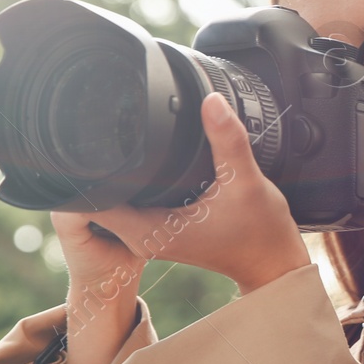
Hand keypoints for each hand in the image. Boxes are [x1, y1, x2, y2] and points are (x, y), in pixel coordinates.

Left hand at [70, 92, 311, 294]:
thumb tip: (211, 101)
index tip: (93, 142)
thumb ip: (227, 139)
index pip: (95, 201)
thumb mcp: (245, 182)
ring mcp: (153, 235)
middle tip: (107, 130)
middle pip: (100, 197)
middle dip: (103, 165)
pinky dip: (136, 183)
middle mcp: (145, 237)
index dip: (88, 170)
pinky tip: (149, 162)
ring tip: (128, 141)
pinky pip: (134, 203)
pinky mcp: (163, 230)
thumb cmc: (260, 233)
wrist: (274, 262)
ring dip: (120, 174)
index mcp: (152, 232)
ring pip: (117, 199)